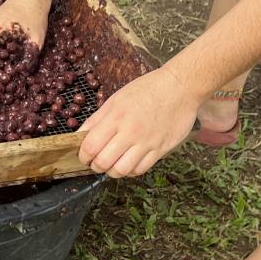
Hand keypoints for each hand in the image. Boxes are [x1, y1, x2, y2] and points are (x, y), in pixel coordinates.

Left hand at [78, 64, 201, 176]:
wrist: (180, 87)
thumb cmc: (147, 90)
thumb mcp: (116, 99)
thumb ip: (97, 119)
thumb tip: (80, 135)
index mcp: (116, 117)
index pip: (91, 146)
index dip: (83, 156)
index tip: (84, 156)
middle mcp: (130, 132)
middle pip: (104, 162)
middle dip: (95, 166)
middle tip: (96, 162)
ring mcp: (147, 143)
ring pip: (122, 170)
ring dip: (112, 171)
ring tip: (111, 164)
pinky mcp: (161, 149)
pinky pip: (141, 169)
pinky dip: (130, 171)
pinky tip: (128, 163)